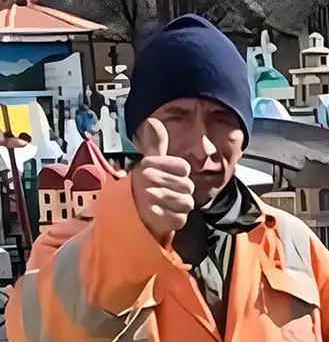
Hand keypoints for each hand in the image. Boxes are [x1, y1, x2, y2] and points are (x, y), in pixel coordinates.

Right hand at [131, 118, 193, 242]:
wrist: (127, 215)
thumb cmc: (144, 189)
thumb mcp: (149, 165)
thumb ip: (155, 145)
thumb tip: (154, 122)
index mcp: (148, 164)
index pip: (184, 167)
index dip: (180, 175)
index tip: (168, 178)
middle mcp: (148, 179)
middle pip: (188, 186)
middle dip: (181, 193)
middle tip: (166, 195)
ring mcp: (150, 199)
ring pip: (187, 203)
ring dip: (179, 208)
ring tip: (165, 206)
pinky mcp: (155, 219)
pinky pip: (181, 219)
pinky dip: (175, 220)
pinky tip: (164, 217)